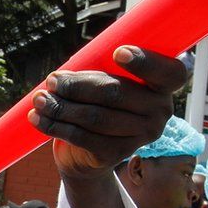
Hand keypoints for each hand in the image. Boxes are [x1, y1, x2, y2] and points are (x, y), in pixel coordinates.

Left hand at [28, 46, 186, 176]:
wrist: (87, 154)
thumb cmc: (97, 104)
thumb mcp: (100, 81)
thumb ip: (94, 70)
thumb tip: (59, 77)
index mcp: (162, 86)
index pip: (169, 72)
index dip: (145, 62)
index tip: (118, 53)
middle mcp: (159, 112)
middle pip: (115, 93)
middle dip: (77, 85)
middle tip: (52, 80)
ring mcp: (140, 136)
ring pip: (94, 116)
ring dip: (61, 106)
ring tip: (39, 99)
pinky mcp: (116, 155)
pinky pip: (82, 136)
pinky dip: (55, 125)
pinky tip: (37, 118)